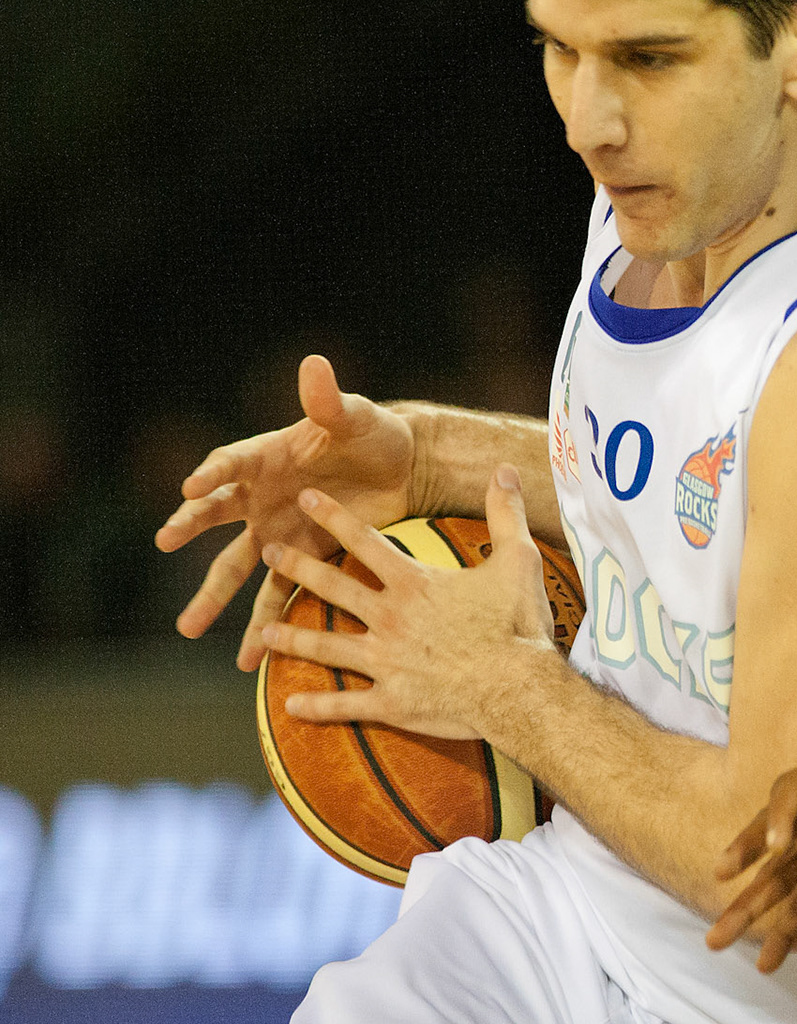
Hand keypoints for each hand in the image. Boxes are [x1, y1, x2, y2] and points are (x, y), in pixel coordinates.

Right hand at [156, 355, 414, 669]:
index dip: (212, 474)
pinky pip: (280, 594)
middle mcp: (263, 497)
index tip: (192, 488)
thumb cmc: (374, 434)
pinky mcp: (305, 558)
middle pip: (217, 516)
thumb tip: (314, 364)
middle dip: (191, 528)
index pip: (230, 465)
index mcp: (268, 458)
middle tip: (165, 541)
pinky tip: (251, 658)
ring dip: (213, 598)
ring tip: (187, 629)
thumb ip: (330, 400)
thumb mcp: (355, 417)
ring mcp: (279, 531)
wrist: (404, 468)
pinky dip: (268, 624)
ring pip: (239, 568)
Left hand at [254, 467, 555, 740]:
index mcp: (414, 584)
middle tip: (268, 553)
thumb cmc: (518, 625)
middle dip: (297, 567)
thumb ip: (506, 514)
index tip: (305, 498)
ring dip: (291, 637)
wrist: (517, 688)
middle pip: (332, 588)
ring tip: (263, 630)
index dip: (332, 517)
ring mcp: (386, 662)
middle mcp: (390, 619)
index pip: (364, 541)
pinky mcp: (391, 701)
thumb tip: (504, 470)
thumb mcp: (518, 561)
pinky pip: (345, 705)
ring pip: (326, 647)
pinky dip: (317, 706)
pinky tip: (290, 706)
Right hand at [707, 720, 796, 971]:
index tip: (778, 847)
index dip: (781, 816)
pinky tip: (770, 958)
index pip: (793, 790)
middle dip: (744, 856)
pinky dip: (790, 927)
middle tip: (718, 877)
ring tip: (717, 941)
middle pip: (773, 834)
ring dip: (752, 906)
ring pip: (782, 876)